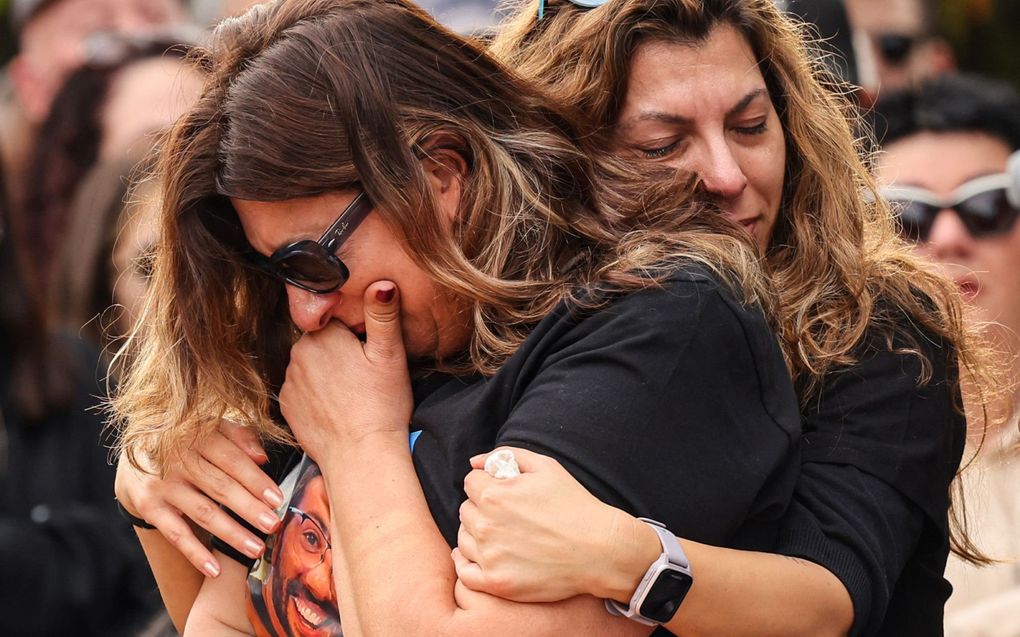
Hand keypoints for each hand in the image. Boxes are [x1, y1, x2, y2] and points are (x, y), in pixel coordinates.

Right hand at [115, 420, 284, 576]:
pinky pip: (175, 534)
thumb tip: (262, 457)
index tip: (278, 500)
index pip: (232, 460)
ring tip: (255, 549)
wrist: (135, 457)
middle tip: (273, 525)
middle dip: (250, 509)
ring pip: (203, 512)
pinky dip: (195, 553)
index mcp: (197, 436)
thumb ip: (238, 437)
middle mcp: (177, 459)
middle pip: (220, 487)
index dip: (256, 481)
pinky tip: (215, 569)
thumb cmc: (186, 442)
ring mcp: (162, 485)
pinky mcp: (149, 507)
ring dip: (231, 534)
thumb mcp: (210, 430)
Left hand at [281, 281, 413, 465]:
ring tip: (352, 391)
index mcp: (322, 335)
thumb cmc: (381, 406)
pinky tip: (337, 406)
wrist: (361, 457)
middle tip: (364, 373)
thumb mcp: (390, 355)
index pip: (337, 318)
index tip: (369, 352)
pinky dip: (317, 393)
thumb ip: (382, 314)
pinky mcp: (287, 405)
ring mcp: (289, 381)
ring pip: (311, 363)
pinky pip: (303, 388)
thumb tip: (381, 282)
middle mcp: (298, 353)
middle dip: (340, 350)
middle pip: (322, 339)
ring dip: (327, 371)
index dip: (357, 333)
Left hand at [454, 447, 645, 602]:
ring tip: (501, 536)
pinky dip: (467, 564)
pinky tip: (480, 558)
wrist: (599, 549)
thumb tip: (474, 462)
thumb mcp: (546, 466)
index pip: (470, 482)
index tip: (500, 492)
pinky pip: (465, 573)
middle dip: (481, 508)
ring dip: (476, 534)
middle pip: (466, 510)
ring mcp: (490, 556)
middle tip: (505, 515)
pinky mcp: (496, 582)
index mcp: (494, 494)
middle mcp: (486, 524)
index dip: (486, 483)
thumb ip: (506, 455)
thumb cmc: (574, 505)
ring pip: (464, 539)